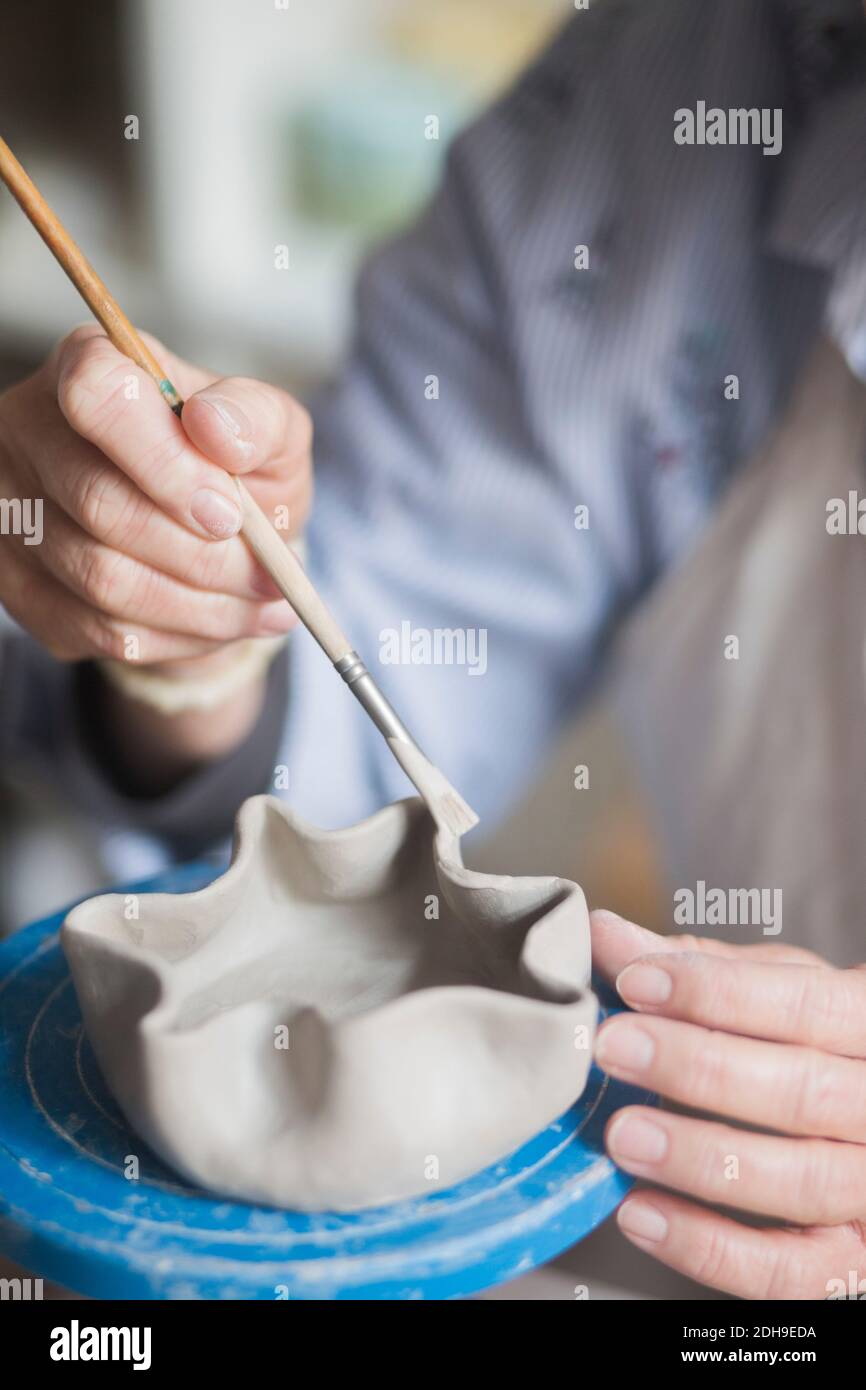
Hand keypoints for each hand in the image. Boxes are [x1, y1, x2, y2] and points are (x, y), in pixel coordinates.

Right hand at [0, 324, 311, 664]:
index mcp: (88, 366)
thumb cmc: (234, 469)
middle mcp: (29, 431)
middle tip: (271, 579)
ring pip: (101, 578)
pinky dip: (174, 637)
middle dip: (203, 557)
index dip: (166, 464)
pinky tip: (222, 625)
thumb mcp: (270, 431)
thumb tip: (217, 428)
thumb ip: (256, 419)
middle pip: (100, 505)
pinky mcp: (19, 584)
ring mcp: (13, 510)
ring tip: (265, 608)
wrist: (212, 533)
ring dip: (199, 607)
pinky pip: (95, 629)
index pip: (98, 398)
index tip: (229, 512)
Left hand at [591, 910, 865, 1298]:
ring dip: (700, 1158)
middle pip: (803, 1092)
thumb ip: (696, 967)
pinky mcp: (850, 1262)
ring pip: (802, 1182)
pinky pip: (787, 1271)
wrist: (854, 1117)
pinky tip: (639, 1210)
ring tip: (620, 1133)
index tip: (635, 982)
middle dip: (697, 1068)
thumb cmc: (808, 1040)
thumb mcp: (773, 989)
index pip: (807, 1005)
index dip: (718, 993)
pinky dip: (707, 1247)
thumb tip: (608, 936)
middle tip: (613, 1049)